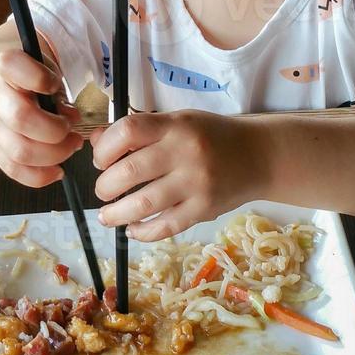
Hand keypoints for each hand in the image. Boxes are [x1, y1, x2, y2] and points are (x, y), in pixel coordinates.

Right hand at [0, 46, 83, 187]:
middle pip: (21, 118)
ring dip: (55, 154)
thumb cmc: (12, 70)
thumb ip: (54, 84)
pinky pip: (14, 170)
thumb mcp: (34, 61)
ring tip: (71, 144)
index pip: (14, 67)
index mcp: (3, 66)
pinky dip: (40, 176)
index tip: (53, 83)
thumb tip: (70, 117)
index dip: (40, 78)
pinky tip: (58, 169)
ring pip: (20, 152)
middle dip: (55, 128)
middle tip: (70, 126)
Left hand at [90, 111, 261, 240]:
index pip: (127, 131)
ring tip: (107, 216)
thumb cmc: (211, 136)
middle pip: (129, 171)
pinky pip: (166, 226)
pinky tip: (133, 229)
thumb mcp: (178, 122)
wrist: (258, 155)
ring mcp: (196, 183)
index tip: (100, 160)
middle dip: (105, 186)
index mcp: (175, 126)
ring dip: (116, 214)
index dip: (104, 148)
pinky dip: (143, 232)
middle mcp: (185, 152)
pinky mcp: (204, 209)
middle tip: (103, 191)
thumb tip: (96, 142)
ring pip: (143, 204)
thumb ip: (140, 131)